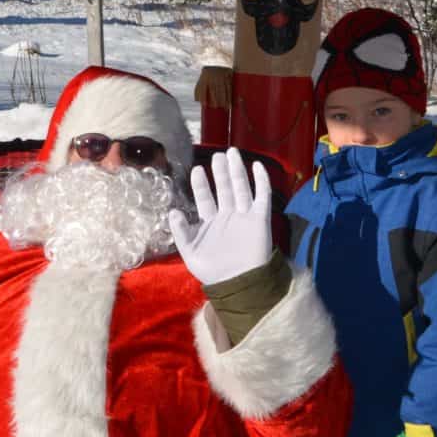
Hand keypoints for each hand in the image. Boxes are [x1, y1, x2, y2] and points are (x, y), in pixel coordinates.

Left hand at [169, 147, 272, 285]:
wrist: (238, 283)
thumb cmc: (212, 271)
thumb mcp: (189, 252)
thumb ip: (180, 231)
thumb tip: (173, 211)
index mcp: (209, 223)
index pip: (204, 198)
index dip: (201, 184)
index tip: (197, 169)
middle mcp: (227, 216)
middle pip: (224, 188)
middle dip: (220, 172)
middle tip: (217, 155)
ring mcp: (244, 216)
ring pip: (241, 188)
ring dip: (237, 171)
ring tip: (231, 153)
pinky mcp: (260, 219)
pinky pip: (262, 197)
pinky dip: (261, 181)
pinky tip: (257, 166)